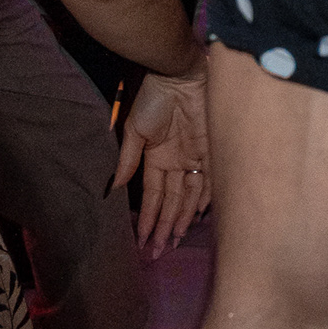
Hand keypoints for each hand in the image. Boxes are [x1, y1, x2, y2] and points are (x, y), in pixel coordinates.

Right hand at [117, 67, 209, 255]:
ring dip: (181, 220)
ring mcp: (195, 158)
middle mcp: (177, 163)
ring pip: (190, 198)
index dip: (147, 219)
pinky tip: (198, 220)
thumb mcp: (135, 130)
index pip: (153, 197)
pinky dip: (204, 201)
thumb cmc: (155, 99)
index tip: (141, 242)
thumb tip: (115, 188)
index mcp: (157, 159)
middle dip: (164, 228)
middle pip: (172, 203)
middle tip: (157, 253)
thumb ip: (128, 160)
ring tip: (173, 243)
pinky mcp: (213, 151)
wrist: (180, 75)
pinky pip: (210, 182)